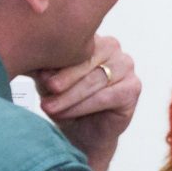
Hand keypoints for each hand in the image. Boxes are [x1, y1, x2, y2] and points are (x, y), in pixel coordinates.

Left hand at [35, 36, 140, 170]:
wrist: (82, 133)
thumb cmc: (65, 102)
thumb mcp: (47, 83)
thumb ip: (44, 71)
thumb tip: (38, 67)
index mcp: (90, 38)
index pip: (75, 45)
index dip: (56, 60)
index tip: (38, 75)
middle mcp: (112, 47)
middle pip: (86, 61)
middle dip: (64, 79)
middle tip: (47, 90)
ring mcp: (126, 66)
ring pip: (94, 80)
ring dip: (70, 96)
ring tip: (50, 107)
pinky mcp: (133, 88)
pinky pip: (105, 96)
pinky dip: (83, 106)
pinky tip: (65, 114)